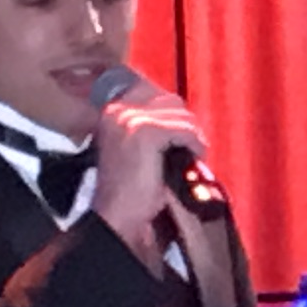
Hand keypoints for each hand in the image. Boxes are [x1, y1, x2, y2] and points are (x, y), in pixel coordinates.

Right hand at [85, 72, 205, 254]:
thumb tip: (182, 118)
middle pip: (170, 100)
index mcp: (111, 111)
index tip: (184, 134)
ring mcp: (130, 119)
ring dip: (193, 136)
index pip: (152, 91)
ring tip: (190, 157)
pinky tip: (192, 160)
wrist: (119, 215)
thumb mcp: (134, 149)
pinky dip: (195, 145)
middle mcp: (118, 109)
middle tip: (190, 148)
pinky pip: (185, 130)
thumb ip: (150, 127)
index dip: (173, 112)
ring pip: (182, 114)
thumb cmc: (132, 190)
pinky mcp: (146, 132)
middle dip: (186, 123)